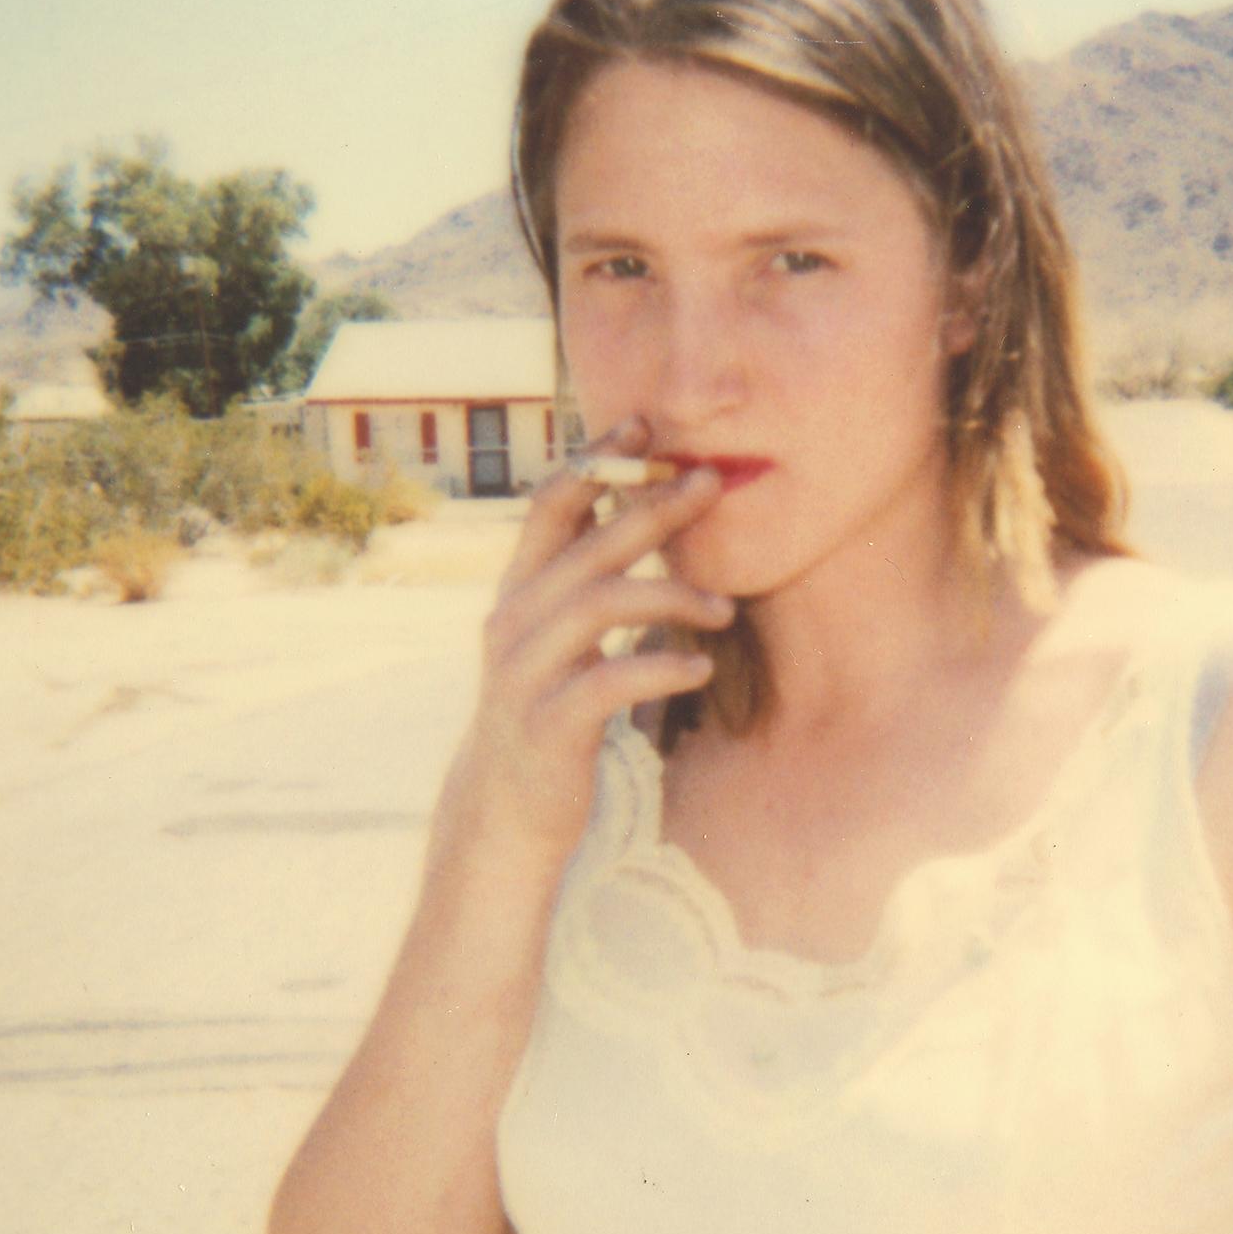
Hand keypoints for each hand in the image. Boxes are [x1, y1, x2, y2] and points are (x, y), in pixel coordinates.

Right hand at [433, 420, 732, 867]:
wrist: (507, 809)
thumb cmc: (551, 713)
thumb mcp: (561, 640)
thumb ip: (587, 584)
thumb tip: (639, 520)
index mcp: (520, 592)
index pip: (551, 505)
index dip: (595, 460)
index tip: (644, 424)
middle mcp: (514, 621)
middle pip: (587, 545)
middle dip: (650, 507)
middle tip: (710, 483)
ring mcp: (526, 672)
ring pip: (598, 605)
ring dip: (669, 594)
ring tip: (724, 609)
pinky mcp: (548, 724)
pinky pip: (606, 681)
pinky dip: (657, 666)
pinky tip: (698, 666)